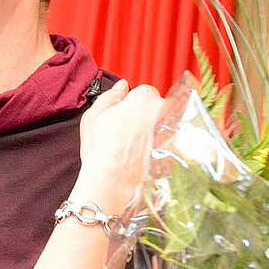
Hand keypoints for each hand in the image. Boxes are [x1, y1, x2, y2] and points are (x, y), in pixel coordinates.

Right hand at [74, 79, 162, 215]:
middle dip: (145, 116)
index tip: (122, 116)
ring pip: (162, 125)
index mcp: (145, 97)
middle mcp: (163, 111)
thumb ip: (110, 95)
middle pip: (156, 107)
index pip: (142, 92)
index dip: (130, 104)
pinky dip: (158, 147)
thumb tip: (121, 87)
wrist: (112, 181)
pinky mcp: (174, 150)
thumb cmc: (101, 148)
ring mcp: (171, 131)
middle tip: (126, 132)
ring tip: (133, 147)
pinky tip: (142, 157)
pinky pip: (167, 142)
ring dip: (152, 131)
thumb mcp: (94, 114)